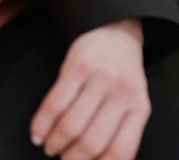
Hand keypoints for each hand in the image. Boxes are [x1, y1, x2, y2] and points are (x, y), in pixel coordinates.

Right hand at [30, 19, 149, 159]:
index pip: (121, 151)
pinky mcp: (77, 67)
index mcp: (140, 108)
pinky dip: (41, 126)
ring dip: (54, 144)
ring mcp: (100, 79)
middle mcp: (123, 93)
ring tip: (50, 147)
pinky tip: (39, 134)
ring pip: (70, 127)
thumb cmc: (122, 76)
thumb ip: (120, 131)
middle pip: (91, 143)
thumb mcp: (133, 102)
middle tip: (62, 159)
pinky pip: (53, 105)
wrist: (117, 31)